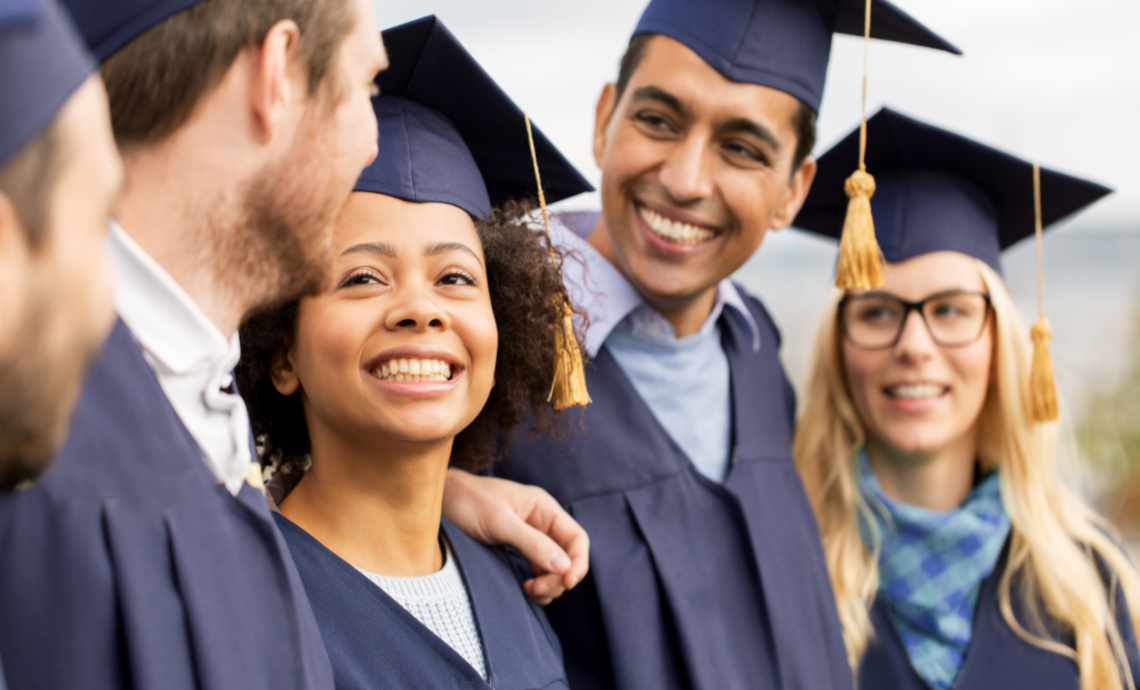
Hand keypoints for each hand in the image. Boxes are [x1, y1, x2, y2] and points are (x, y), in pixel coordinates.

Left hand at [443, 469, 588, 604]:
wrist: (441, 499)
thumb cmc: (468, 501)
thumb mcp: (500, 522)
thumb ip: (532, 543)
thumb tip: (563, 567)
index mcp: (543, 508)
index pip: (576, 538)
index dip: (578, 562)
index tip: (567, 584)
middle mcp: (541, 521)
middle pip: (567, 556)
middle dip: (558, 577)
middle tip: (537, 591)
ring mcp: (530, 536)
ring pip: (553, 567)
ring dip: (549, 584)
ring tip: (530, 591)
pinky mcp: (517, 548)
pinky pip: (538, 570)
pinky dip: (538, 583)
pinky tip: (527, 589)